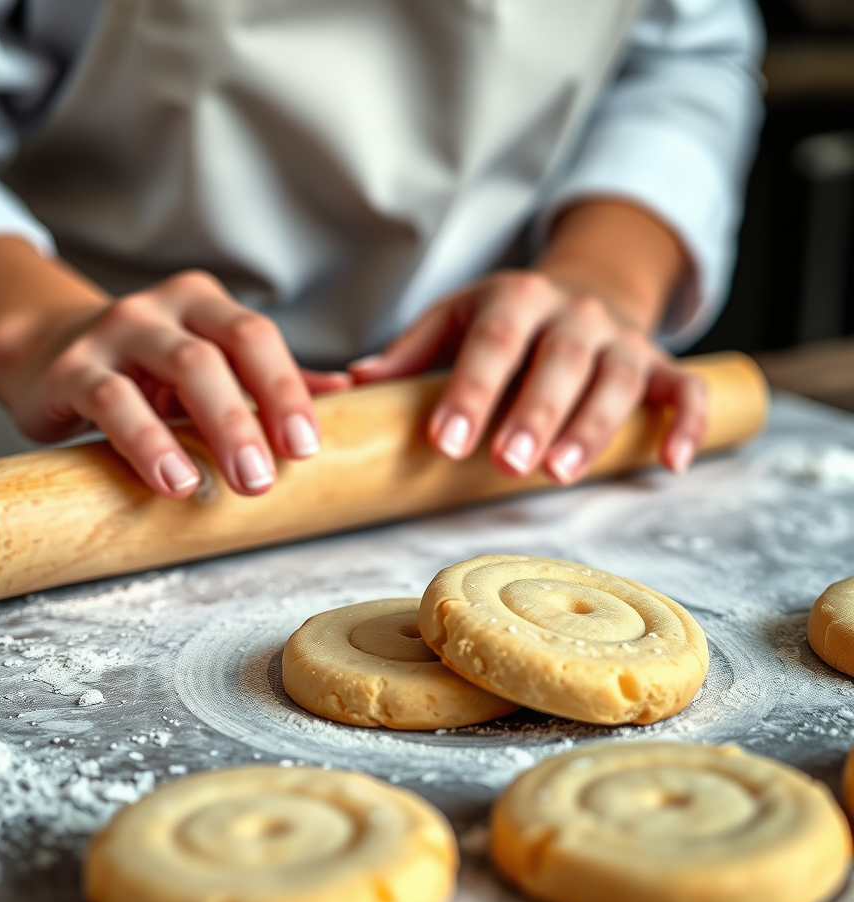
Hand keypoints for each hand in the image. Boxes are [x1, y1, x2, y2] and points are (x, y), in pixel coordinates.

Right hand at [0, 240, 349, 498]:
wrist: (44, 354)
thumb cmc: (142, 369)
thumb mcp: (206, 366)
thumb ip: (267, 379)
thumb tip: (345, 392)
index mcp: (204, 303)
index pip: (258, 337)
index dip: (287, 389)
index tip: (309, 447)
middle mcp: (163, 307)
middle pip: (223, 352)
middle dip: (256, 416)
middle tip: (273, 477)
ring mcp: (115, 332)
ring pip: (177, 368)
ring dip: (215, 428)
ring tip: (240, 483)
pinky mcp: (71, 369)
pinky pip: (113, 401)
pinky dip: (148, 442)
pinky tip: (173, 480)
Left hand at [348, 201, 705, 482]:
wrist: (586, 288)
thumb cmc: (506, 322)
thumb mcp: (455, 320)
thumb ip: (411, 353)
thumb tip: (353, 384)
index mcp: (515, 299)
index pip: (492, 344)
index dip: (470, 392)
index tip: (443, 442)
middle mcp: (574, 313)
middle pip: (559, 361)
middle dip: (534, 413)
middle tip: (505, 463)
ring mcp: (621, 339)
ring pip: (618, 379)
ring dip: (592, 428)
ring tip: (559, 474)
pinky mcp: (660, 363)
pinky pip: (684, 390)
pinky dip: (686, 424)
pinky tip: (671, 464)